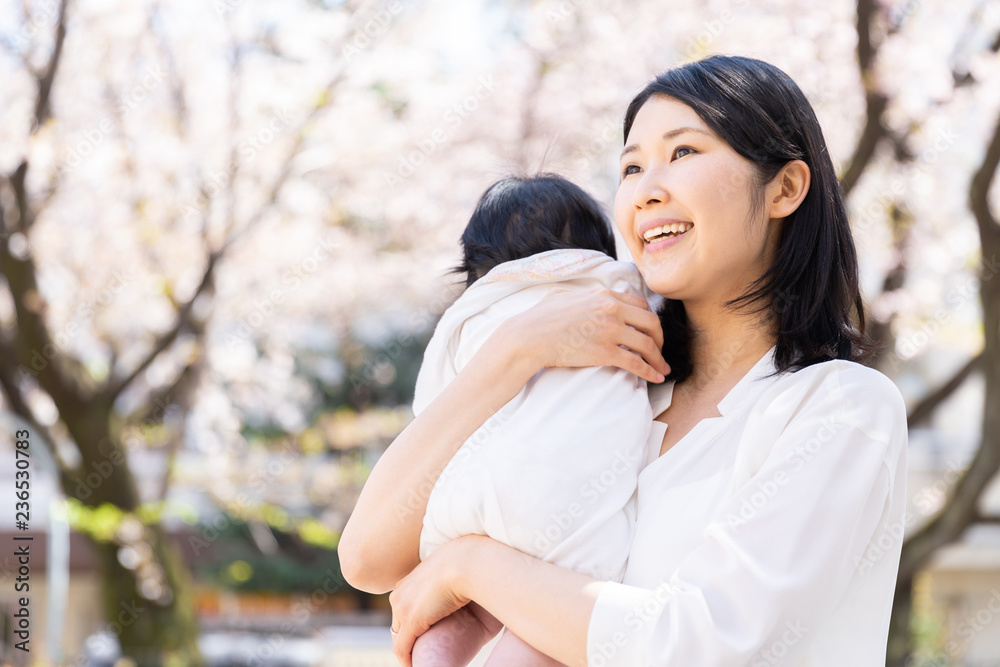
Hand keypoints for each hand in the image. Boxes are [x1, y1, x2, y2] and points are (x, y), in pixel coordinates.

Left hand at [389, 538, 473, 666]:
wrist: (465, 561)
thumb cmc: (465, 563)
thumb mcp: (449, 571)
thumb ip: (444, 581)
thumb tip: (453, 591)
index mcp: (408, 582)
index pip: (403, 608)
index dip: (411, 623)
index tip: (422, 633)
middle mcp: (399, 594)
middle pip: (397, 625)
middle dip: (405, 639)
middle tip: (417, 652)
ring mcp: (403, 607)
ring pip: (398, 638)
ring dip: (406, 651)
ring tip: (416, 661)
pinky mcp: (411, 621)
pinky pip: (402, 648)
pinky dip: (406, 660)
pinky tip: (414, 666)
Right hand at [493, 288, 668, 382]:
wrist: (529, 336)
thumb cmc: (539, 317)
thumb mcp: (562, 295)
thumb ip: (579, 293)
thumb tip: (583, 294)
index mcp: (603, 295)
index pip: (640, 304)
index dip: (649, 319)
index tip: (649, 331)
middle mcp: (611, 310)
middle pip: (651, 322)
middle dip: (660, 338)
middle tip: (659, 350)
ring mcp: (610, 331)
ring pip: (648, 344)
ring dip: (659, 359)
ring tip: (662, 369)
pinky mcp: (605, 352)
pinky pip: (637, 363)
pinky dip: (650, 372)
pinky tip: (656, 378)